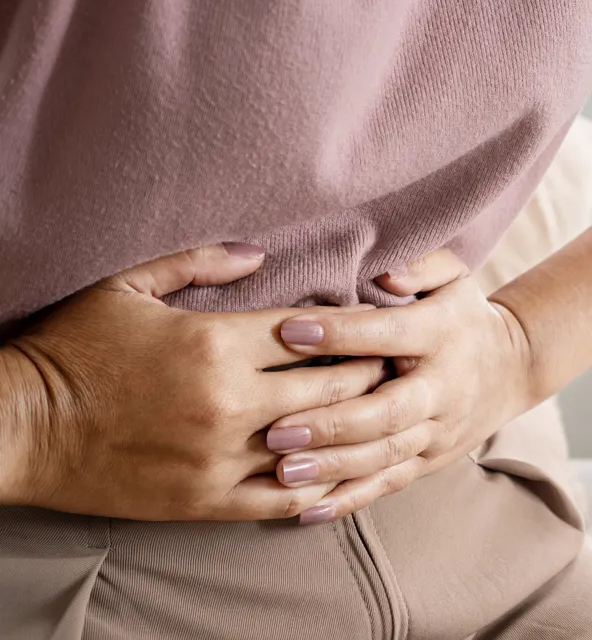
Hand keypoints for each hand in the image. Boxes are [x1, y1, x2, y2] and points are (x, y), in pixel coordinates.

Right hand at [2, 244, 384, 520]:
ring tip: (381, 417)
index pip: (315, 333)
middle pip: (332, 386)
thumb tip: (260, 251)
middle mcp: (229, 401)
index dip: (353, 328)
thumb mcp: (126, 288)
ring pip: (318, 444)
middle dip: (371, 374)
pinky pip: (282, 498)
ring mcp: (220, 456)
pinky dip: (319, 486)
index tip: (377, 327)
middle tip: (394, 367)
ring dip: (354, 430)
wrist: (18, 428)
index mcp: (215, 343)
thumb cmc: (71, 350)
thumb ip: (199, 263)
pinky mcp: (206, 500)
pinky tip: (342, 473)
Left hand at [263, 249, 536, 523]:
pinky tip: (304, 510)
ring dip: (333, 467)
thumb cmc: (463, 315)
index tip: (289, 330)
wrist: (514, 368)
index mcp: (440, 335)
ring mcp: (438, 431)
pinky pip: (389, 484)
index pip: (389, 334)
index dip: (341, 333)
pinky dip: (348, 500)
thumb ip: (420, 266)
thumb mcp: (454, 277)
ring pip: (385, 456)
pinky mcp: (430, 461)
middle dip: (331, 423)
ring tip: (281, 471)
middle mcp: (442, 388)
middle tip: (275, 429)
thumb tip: (383, 276)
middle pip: (387, 413)